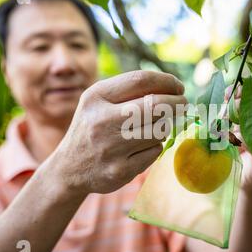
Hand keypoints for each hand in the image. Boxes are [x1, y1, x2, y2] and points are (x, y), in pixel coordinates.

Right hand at [48, 70, 186, 195]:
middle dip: (177, 103)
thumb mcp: (99, 101)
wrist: (68, 168)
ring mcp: (111, 149)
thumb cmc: (92, 127)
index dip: (166, 81)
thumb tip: (173, 87)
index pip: (140, 80)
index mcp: (96, 97)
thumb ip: (129, 90)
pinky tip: (141, 147)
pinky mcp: (120, 171)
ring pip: (160, 130)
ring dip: (164, 127)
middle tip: (183, 103)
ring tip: (153, 127)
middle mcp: (101, 121)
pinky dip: (155, 147)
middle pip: (155, 105)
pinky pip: (155, 152)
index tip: (178, 86)